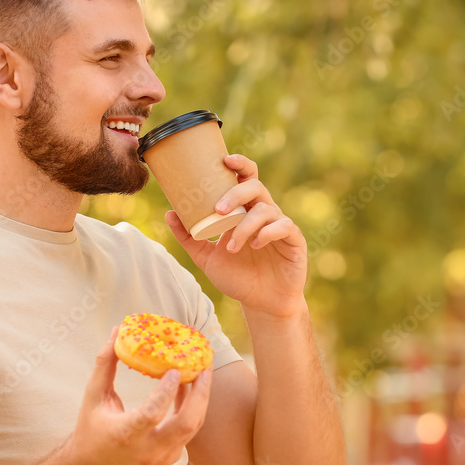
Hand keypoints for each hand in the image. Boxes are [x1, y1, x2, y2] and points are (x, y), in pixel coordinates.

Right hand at [63, 327, 212, 464]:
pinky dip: (192, 410)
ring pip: (192, 428)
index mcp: (125, 435)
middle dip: (200, 394)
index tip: (175, 370)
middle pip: (186, 424)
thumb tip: (117, 332)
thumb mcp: (93, 398)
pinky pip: (187, 433)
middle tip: (204, 367)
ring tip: (202, 373)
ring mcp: (161, 458)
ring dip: (199, 399)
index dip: (166, 392)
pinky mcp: (169, 460)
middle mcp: (147, 451)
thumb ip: (105, 365)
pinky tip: (188, 390)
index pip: (152, 414)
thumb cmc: (90, 431)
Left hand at [165, 153, 307, 318]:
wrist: (261, 304)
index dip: (239, 164)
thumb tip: (169, 213)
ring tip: (231, 247)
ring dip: (244, 226)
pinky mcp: (294, 240)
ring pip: (265, 209)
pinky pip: (283, 226)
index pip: (245, 179)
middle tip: (218, 210)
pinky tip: (255, 245)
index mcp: (245, 210)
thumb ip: (189, 237)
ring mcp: (280, 225)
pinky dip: (267, 233)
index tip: (225, 160)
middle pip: (255, 187)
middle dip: (235, 194)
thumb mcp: (206, 257)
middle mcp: (264, 212)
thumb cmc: (237, 277)